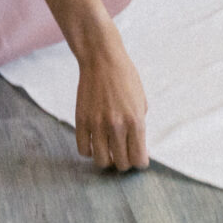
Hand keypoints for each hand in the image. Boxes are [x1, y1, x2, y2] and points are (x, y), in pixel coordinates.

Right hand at [72, 27, 148, 171]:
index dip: (140, 163)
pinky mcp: (81, 121)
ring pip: (101, 161)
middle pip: (121, 164)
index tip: (139, 159)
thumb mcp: (141, 100)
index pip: (138, 159)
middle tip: (124, 154)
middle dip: (125, 163)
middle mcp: (116, 126)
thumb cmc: (125, 77)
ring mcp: (97, 125)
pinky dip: (90, 151)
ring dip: (107, 160)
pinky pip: (84, 150)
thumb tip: (138, 147)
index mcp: (135, 121)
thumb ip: (139, 125)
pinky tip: (95, 143)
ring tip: (109, 151)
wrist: (102, 59)